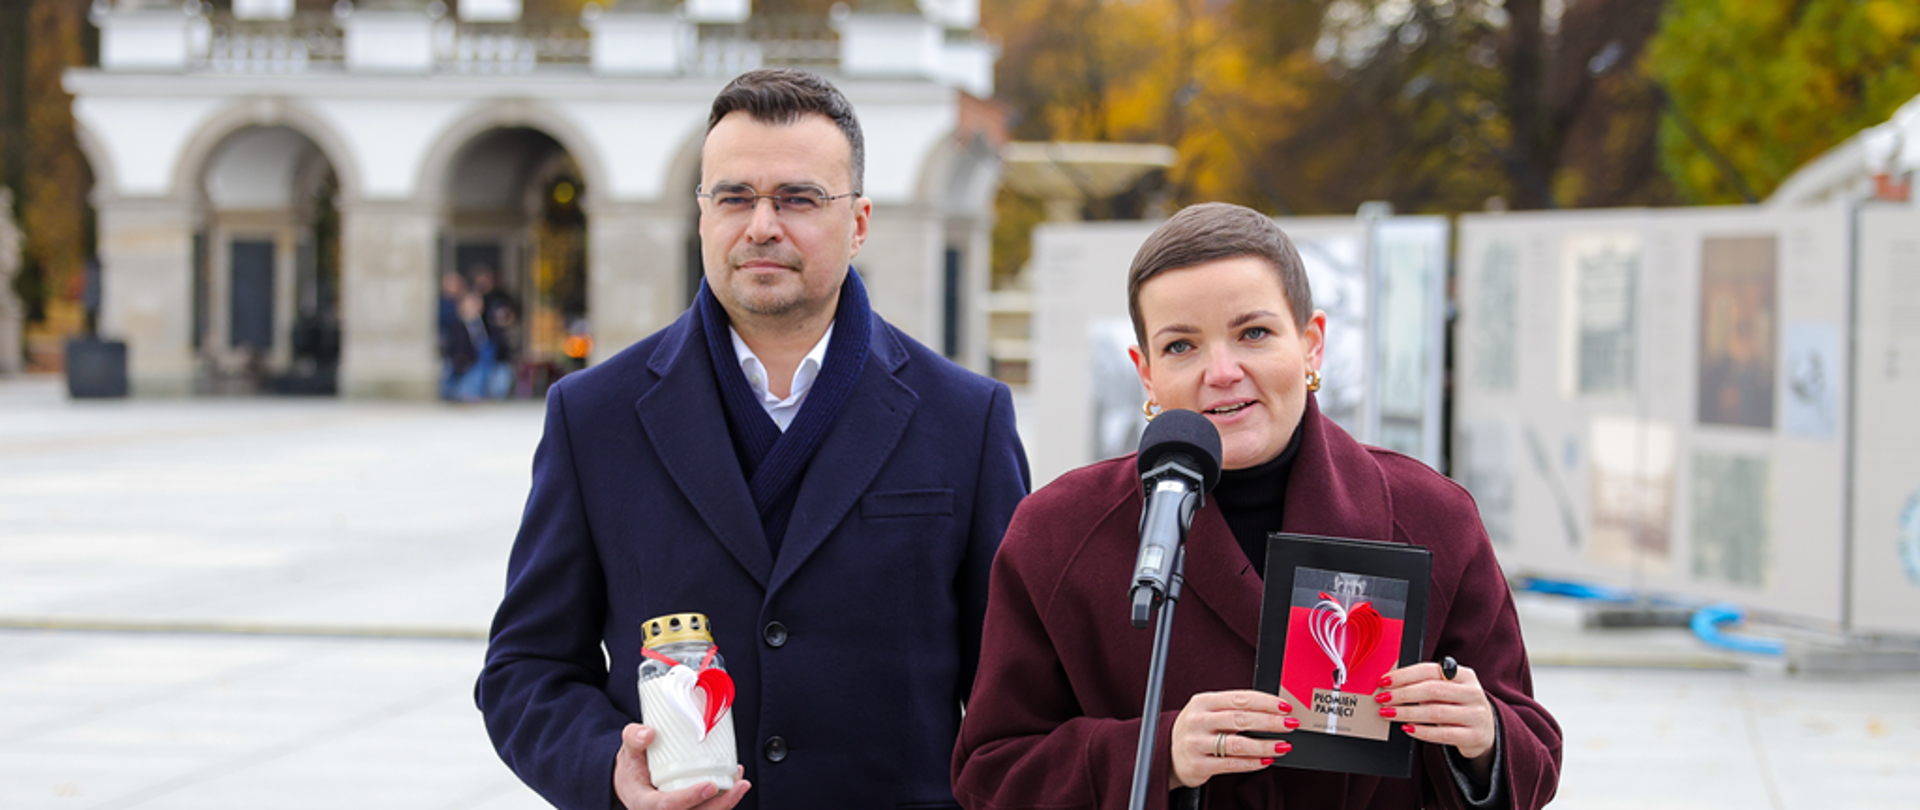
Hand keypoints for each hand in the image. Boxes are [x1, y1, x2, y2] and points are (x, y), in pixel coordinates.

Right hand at [613, 724, 750, 809]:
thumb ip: (633, 739)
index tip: (710, 785)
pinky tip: (735, 781)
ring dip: (727, 802)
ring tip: (742, 783)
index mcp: (645, 803)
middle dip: (721, 804)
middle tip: (739, 785)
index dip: (690, 798)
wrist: (632, 779)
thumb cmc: (631, 766)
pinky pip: (709, 809)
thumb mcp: (627, 752)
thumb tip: (648, 734)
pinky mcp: (690, 809)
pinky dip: (725, 798)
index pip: (667, 807)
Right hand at [1167, 690, 1300, 788]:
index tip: (1285, 706)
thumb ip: (1234, 709)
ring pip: (1238, 743)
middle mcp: (1198, 720)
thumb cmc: (1197, 731)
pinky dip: (1252, 763)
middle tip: (1290, 724)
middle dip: (1270, 721)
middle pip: (1241, 719)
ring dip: (1265, 745)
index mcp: (1203, 702)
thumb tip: (1272, 710)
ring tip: (1284, 745)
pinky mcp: (1199, 765)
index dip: (1265, 702)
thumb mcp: (1208, 712)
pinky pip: (1231, 764)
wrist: (1169, 755)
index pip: (1240, 698)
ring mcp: (1196, 743)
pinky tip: (1267, 760)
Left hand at [1374, 661, 1496, 766]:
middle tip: (1383, 698)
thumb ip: (1427, 684)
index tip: (1384, 681)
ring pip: (1436, 713)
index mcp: (1465, 675)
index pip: (1430, 670)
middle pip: (1432, 690)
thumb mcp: (1449, 690)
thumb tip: (1391, 685)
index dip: (1404, 675)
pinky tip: (1407, 729)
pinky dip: (1422, 731)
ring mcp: (1476, 715)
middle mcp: (1473, 693)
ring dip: (1407, 713)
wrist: (1486, 732)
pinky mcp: (1474, 736)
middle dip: (1403, 694)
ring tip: (1388, 713)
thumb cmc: (1458, 706)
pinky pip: (1443, 734)